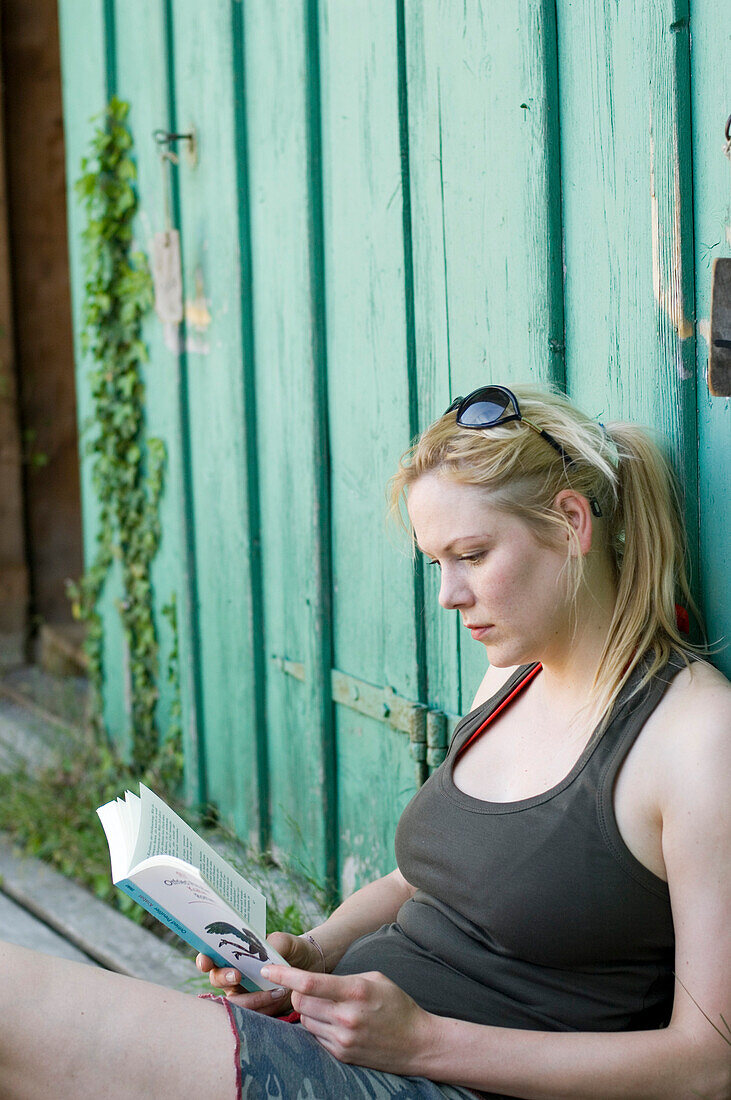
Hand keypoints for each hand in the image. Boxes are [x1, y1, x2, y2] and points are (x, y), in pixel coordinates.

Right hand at [196, 932, 319, 1015]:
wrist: (312, 966)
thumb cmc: (293, 949)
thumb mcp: (285, 941)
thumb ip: (272, 943)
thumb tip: (261, 954)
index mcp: (235, 955)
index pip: (211, 957)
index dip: (204, 960)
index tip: (206, 961)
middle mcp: (235, 976)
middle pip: (216, 981)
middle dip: (223, 978)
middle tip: (238, 975)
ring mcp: (244, 994)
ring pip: (234, 1003)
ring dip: (252, 998)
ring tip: (277, 989)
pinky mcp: (257, 1010)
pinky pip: (252, 1015)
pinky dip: (265, 1008)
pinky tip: (280, 997)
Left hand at [259, 964, 433, 1072]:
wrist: (417, 1043)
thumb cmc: (396, 1004)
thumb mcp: (374, 979)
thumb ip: (342, 979)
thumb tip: (311, 982)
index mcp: (355, 991)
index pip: (310, 983)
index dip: (285, 975)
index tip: (267, 970)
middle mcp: (346, 1017)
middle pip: (300, 1002)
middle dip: (297, 992)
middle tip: (307, 988)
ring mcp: (343, 1039)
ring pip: (305, 1020)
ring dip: (308, 1011)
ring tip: (329, 1007)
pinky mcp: (342, 1055)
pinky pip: (316, 1036)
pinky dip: (318, 1026)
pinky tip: (335, 1022)